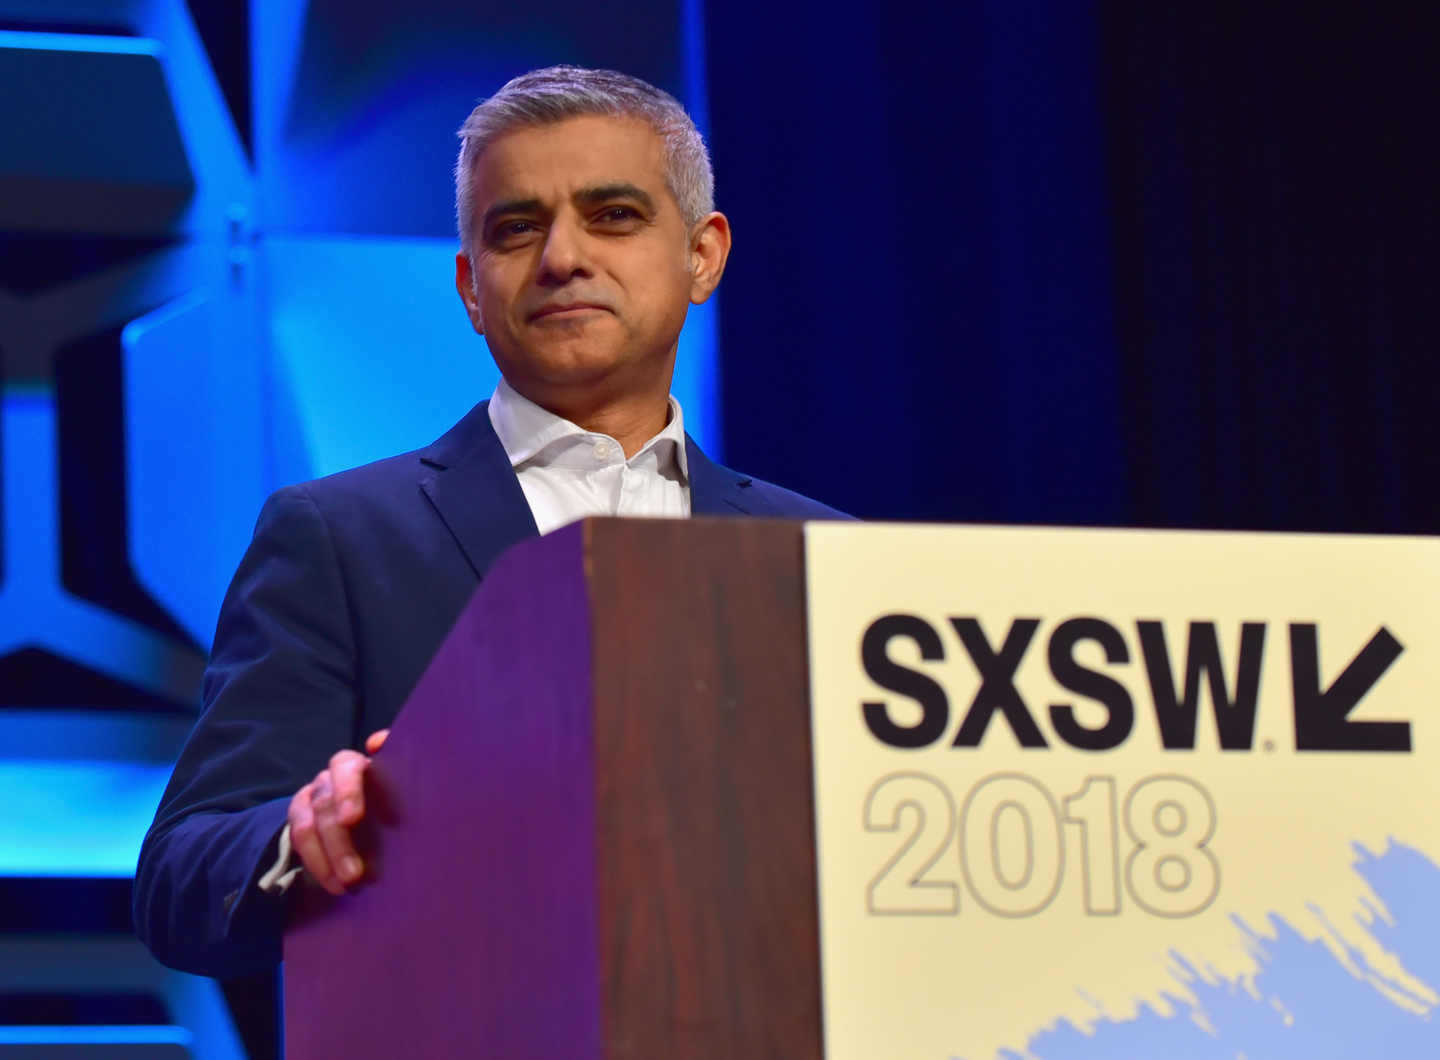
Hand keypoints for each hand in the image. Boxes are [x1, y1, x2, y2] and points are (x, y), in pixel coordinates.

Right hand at [288, 729, 389, 893]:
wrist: (370, 816)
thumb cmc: (391, 799)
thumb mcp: (399, 783)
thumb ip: (399, 766)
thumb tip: (378, 742)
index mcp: (356, 766)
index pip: (344, 767)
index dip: (347, 791)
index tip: (353, 819)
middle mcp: (330, 779)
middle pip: (325, 804)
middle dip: (339, 841)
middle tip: (355, 873)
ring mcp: (311, 798)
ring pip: (307, 824)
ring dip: (326, 857)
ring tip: (346, 883)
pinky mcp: (299, 819)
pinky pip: (297, 840)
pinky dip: (315, 863)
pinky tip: (333, 883)